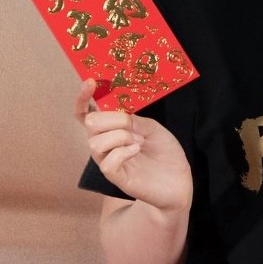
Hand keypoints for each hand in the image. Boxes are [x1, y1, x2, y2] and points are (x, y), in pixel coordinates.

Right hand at [74, 77, 192, 212]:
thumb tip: (117, 113)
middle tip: (132, 126)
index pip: (86, 113)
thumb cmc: (165, 154)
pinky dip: (122, 152)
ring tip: (139, 142)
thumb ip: (134, 119)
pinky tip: (136, 150)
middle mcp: (106, 144)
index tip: (90, 82)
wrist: (179, 181)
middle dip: (111, 119)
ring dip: (120, 137)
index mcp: (112, 129)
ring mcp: (109, 161)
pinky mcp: (116, 178)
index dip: (83, 98)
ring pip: (96, 143)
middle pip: (90, 124)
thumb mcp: (153, 128)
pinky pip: (107, 163)